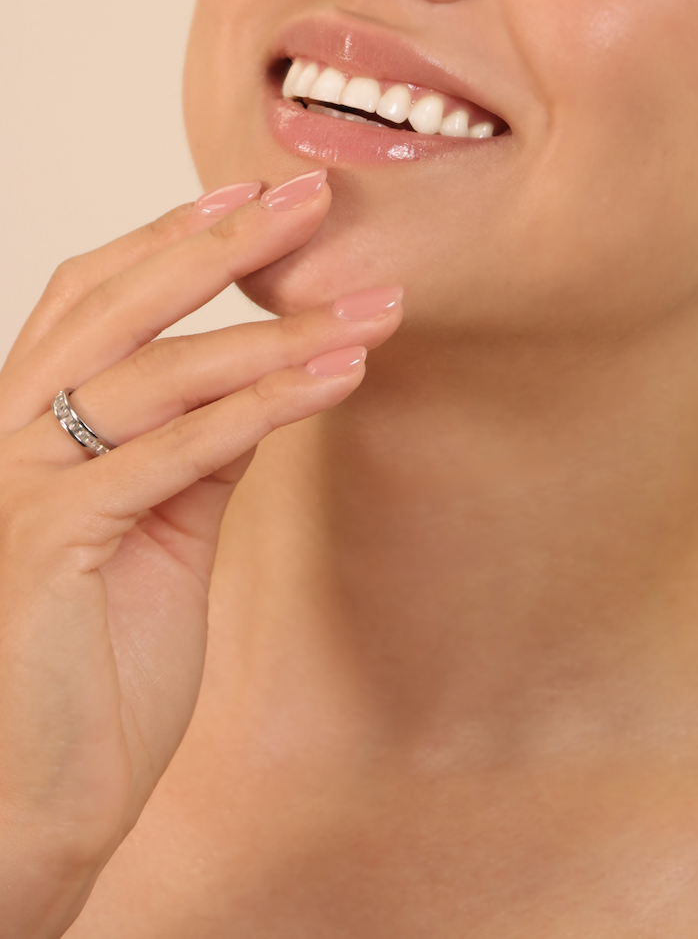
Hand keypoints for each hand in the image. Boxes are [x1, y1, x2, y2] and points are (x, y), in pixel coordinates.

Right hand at [0, 171, 401, 937]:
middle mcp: (13, 437)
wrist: (40, 798)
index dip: (172, 236)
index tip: (259, 191)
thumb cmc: (96, 667)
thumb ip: (198, 452)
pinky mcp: (49, 540)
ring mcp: (23, 485)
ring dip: (276, 331)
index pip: (95, 298)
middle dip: (222, 242)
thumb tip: (264, 378)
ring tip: (371, 305)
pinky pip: (169, 456)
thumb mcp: (165, 532)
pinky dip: (259, 409)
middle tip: (314, 194)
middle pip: (117, 305)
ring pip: (155, 372)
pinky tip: (335, 378)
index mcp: (34, 427)